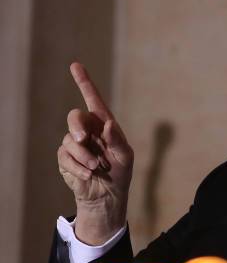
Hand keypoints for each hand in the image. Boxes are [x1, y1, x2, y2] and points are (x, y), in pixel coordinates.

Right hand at [57, 63, 133, 243]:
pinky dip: (78, 167)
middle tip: (83, 139)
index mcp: (104, 126)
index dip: (85, 83)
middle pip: (75, 117)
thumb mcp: (126, 157)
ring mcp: (75, 144)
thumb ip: (118, 140)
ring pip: (70, 141)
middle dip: (77, 127)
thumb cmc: (120, 173)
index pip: (94, 101)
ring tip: (96, 168)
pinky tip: (88, 175)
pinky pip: (65, 157)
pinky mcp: (66, 159)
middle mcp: (88, 131)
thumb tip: (108, 124)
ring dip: (84, 156)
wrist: (108, 196)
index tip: (76, 66)